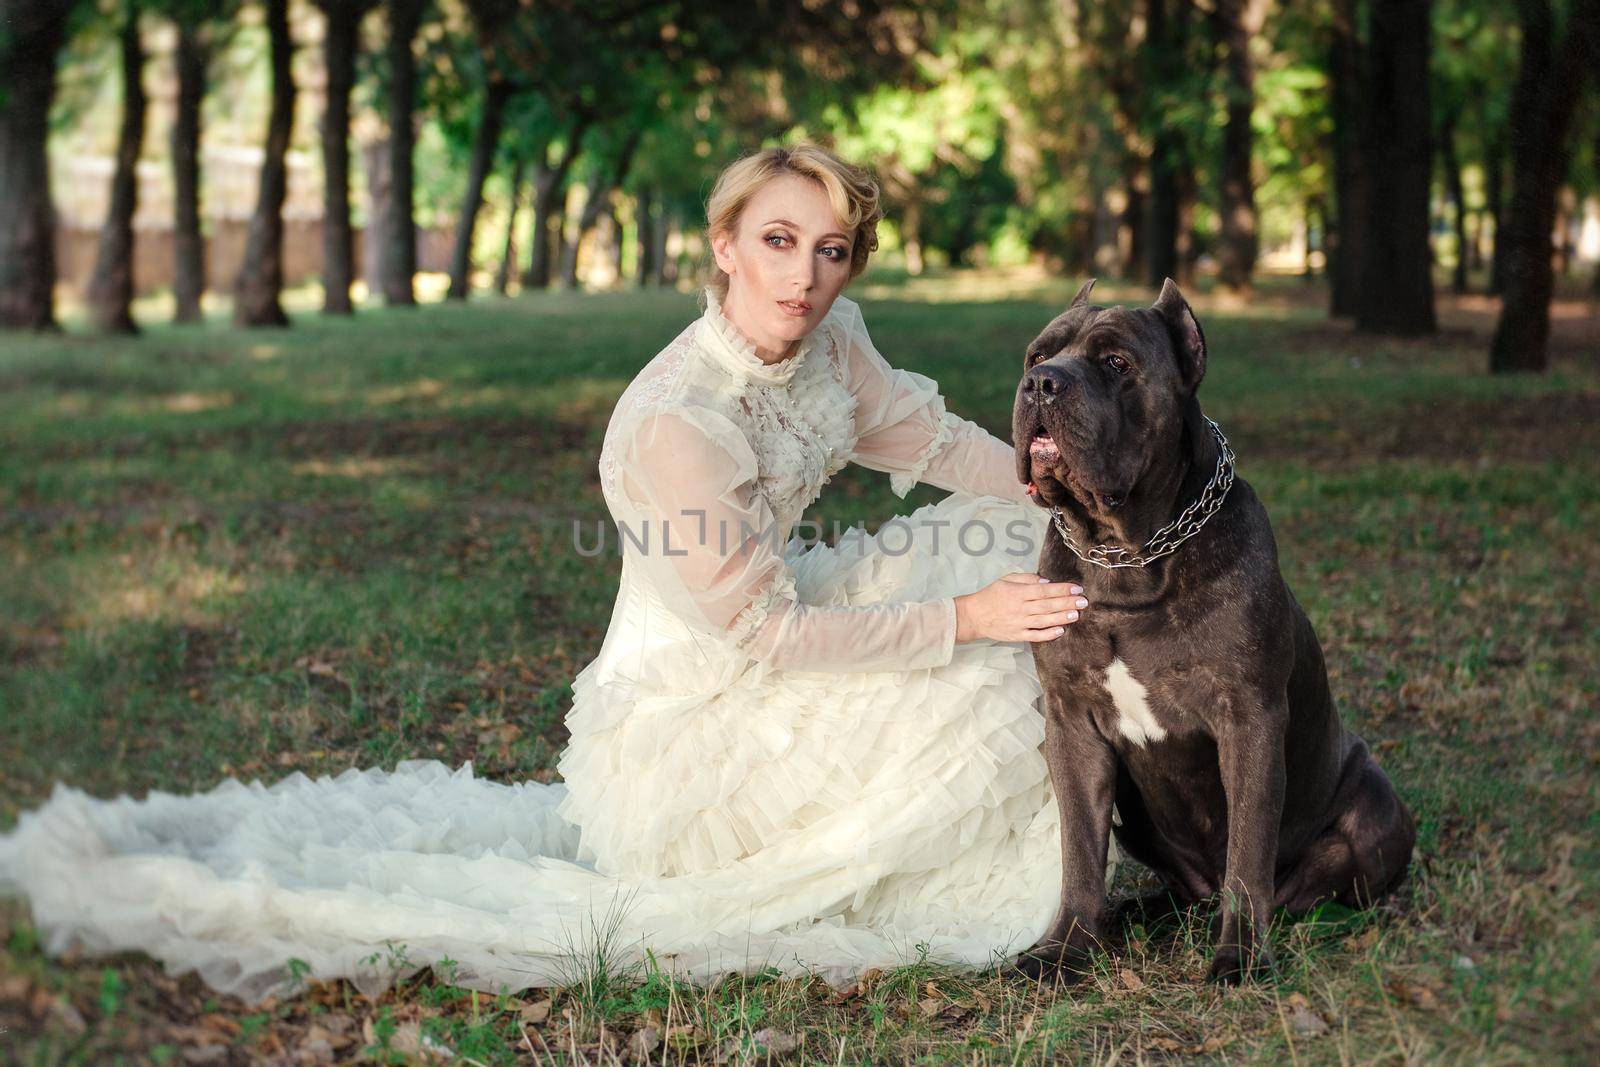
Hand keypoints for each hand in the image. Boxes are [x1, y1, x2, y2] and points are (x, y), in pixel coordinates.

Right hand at [953, 572, 1088, 643]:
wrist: (974, 616)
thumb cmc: (991, 595)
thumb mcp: (1006, 580)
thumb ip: (1026, 579)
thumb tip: (1047, 581)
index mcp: (1018, 593)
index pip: (1044, 590)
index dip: (1061, 590)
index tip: (1076, 589)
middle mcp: (1020, 608)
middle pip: (1047, 605)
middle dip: (1067, 603)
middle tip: (1083, 602)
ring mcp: (1019, 623)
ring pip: (1044, 621)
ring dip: (1061, 618)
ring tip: (1076, 615)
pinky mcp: (1017, 636)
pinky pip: (1035, 636)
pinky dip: (1048, 634)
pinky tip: (1060, 631)